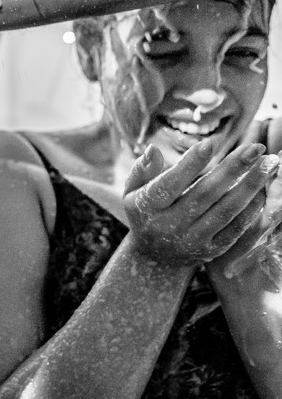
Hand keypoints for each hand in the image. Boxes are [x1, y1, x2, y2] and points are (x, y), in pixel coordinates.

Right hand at [123, 141, 275, 266]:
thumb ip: (142, 169)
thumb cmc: (145, 213)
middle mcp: (169, 225)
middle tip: (255, 148)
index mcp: (146, 207)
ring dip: (250, 186)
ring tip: (269, 164)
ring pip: (225, 211)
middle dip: (232, 169)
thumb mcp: (132, 191)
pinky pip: (235, 229)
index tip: (210, 143)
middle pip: (205, 194)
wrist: (155, 257)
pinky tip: (263, 190)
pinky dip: (251, 209)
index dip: (189, 164)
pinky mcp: (211, 250)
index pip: (169, 184)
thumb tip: (154, 149)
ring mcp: (192, 240)